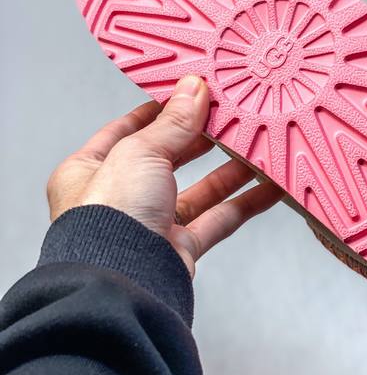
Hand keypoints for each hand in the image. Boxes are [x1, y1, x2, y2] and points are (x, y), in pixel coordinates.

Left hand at [46, 75, 281, 275]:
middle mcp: (119, 198)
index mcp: (91, 170)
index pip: (127, 130)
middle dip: (202, 138)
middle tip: (230, 116)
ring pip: (198, 190)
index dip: (159, 110)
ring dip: (230, 169)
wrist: (121, 284)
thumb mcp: (140, 152)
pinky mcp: (179, 248)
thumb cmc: (108, 220)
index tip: (189, 94)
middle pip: (168, 159)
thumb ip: (173, 122)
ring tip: (257, 145)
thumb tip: (193, 89)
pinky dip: (245, 203)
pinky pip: (218, 220)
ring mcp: (150, 225)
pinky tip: (269, 187)